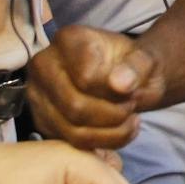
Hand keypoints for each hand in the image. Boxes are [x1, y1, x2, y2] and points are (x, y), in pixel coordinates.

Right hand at [24, 25, 165, 149]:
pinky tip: (118, 132)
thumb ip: (137, 67)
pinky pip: (71, 144)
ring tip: (130, 121)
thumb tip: (119, 85)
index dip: (115, 91)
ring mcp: (38, 94)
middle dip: (113, 115)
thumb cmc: (131, 66)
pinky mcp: (42, 120)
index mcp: (69, 39)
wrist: (123, 78)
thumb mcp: (146, 59)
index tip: (132, 88)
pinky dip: (101, 144)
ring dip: (110, 133)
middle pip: (75, 106)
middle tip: (132, 109)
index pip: (87, 78)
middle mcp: (44, 64)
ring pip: (73, 130)